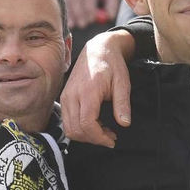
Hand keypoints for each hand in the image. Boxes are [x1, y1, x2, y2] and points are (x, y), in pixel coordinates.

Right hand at [61, 29, 135, 146]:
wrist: (98, 49)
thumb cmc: (111, 64)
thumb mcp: (122, 82)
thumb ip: (122, 104)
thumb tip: (124, 123)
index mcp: (87, 92)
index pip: (86, 124)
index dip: (99, 137)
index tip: (112, 140)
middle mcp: (72, 95)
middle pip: (75, 130)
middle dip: (93, 139)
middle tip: (110, 137)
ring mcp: (66, 97)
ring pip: (69, 128)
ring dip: (86, 135)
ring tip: (104, 131)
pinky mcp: (65, 98)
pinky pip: (67, 121)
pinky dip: (80, 128)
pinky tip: (95, 123)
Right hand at [64, 0, 121, 28]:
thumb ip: (111, 6)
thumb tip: (107, 16)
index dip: (89, 9)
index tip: (92, 20)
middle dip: (79, 13)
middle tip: (83, 25)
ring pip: (68, 2)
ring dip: (73, 15)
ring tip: (77, 26)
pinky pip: (63, 5)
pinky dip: (67, 15)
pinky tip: (70, 24)